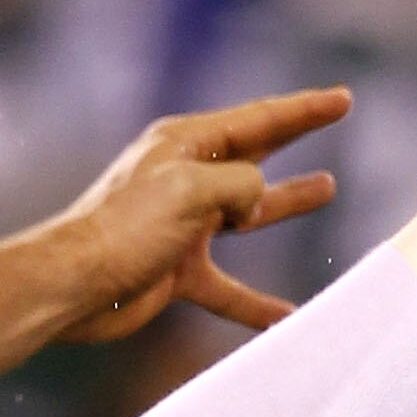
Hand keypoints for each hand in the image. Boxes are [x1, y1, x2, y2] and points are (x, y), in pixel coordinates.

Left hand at [48, 90, 350, 343]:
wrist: (73, 285)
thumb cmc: (124, 228)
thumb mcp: (192, 188)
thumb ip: (239, 184)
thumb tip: (255, 200)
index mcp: (185, 145)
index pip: (258, 120)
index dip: (304, 110)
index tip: (342, 99)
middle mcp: (184, 178)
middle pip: (254, 151)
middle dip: (296, 132)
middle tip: (335, 111)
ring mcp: (181, 225)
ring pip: (246, 213)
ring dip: (285, 202)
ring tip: (326, 188)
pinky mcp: (174, 270)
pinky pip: (226, 288)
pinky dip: (254, 303)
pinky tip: (284, 316)